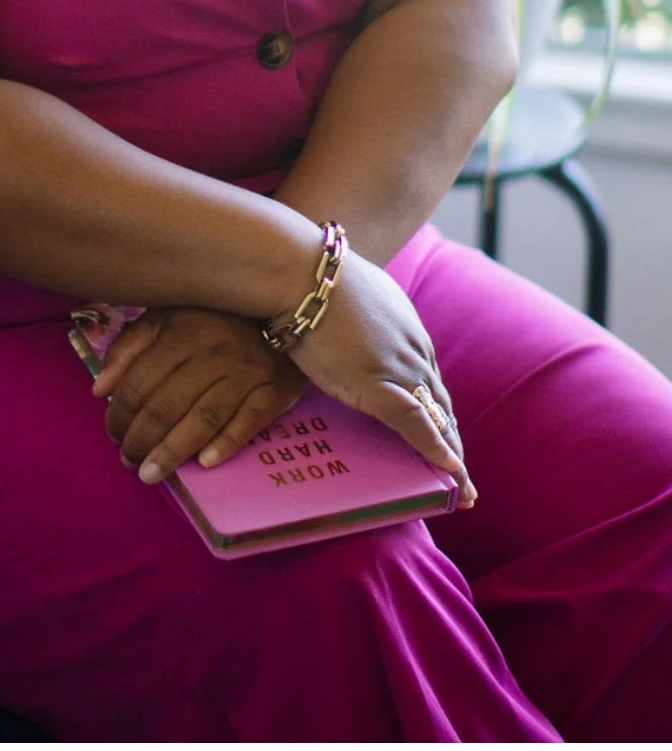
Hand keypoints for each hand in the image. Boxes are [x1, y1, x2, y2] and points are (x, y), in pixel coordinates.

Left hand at [90, 307, 305, 484]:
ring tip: (150, 474)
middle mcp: (211, 351)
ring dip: (173, 451)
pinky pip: (251, 420)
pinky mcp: (275, 389)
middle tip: (128, 460)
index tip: (112, 433)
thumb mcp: (165, 316)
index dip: (120, 413)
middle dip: (141, 439)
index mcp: (179, 331)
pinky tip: (205, 463)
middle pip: (167, 404)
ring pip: (203, 418)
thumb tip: (100, 389)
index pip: (139, 381)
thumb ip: (129, 346)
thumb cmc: (212, 318)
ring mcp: (245, 371)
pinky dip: (227, 442)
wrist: (282, 308)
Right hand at [289, 246, 475, 507]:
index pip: (427, 377)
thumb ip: (350, 316)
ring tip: (461, 489)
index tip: (440, 433)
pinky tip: (451, 475)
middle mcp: (413, 349)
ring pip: (437, 419)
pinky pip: (418, 427)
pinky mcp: (380, 386)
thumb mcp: (343, 295)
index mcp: (404, 327)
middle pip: (439, 402)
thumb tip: (332, 325)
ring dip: (451, 456)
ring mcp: (400, 368)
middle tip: (459, 475)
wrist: (300, 272)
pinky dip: (437, 453)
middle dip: (451, 439)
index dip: (435, 408)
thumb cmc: (309, 278)